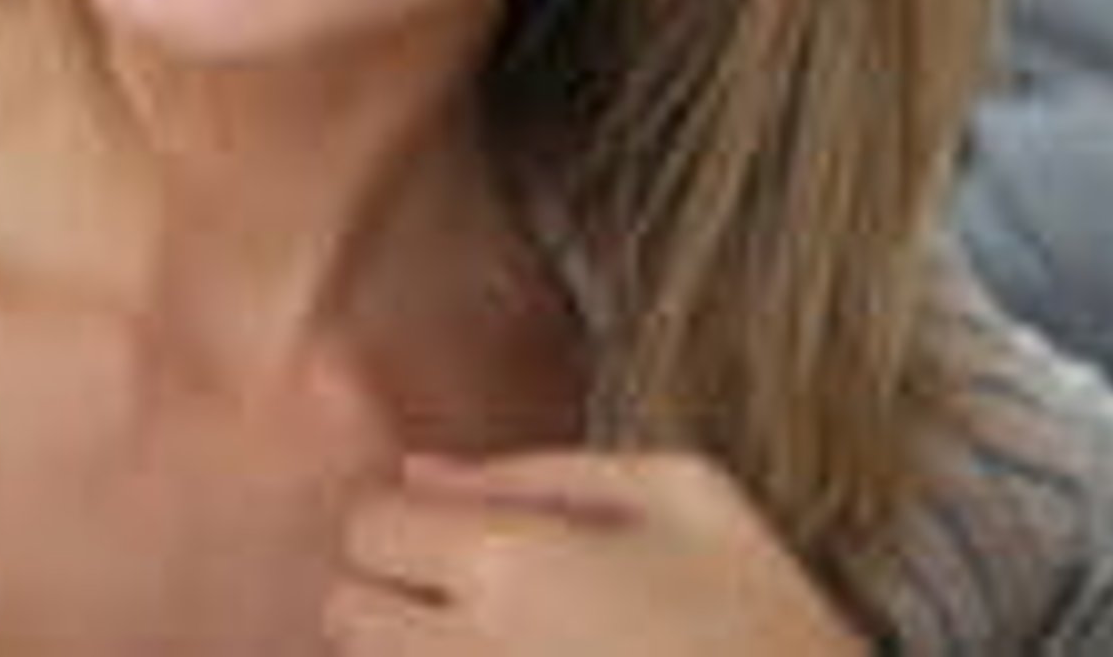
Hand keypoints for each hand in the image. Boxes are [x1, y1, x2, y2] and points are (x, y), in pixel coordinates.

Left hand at [330, 450, 868, 656]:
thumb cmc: (767, 610)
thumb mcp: (686, 493)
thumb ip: (539, 472)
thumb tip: (421, 472)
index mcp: (513, 564)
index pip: (366, 528)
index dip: (402, 527)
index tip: (452, 540)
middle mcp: (475, 654)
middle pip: (345, 618)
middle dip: (386, 602)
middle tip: (464, 604)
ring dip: (415, 654)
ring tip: (504, 645)